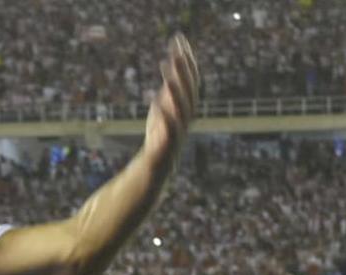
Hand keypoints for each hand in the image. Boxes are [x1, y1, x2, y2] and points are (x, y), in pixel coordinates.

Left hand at [143, 33, 199, 173]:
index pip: (190, 77)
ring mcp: (179, 128)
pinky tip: (155, 101)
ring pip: (181, 105)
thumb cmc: (161, 134)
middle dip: (183, 70)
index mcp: (185, 104)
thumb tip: (172, 65)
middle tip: (176, 51)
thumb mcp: (164, 106)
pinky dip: (164, 114)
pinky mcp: (169, 142)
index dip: (186, 58)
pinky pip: (169, 127)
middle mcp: (186, 114)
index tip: (179, 38)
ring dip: (175, 86)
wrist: (157, 164)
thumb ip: (169, 88)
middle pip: (188, 88)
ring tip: (166, 69)